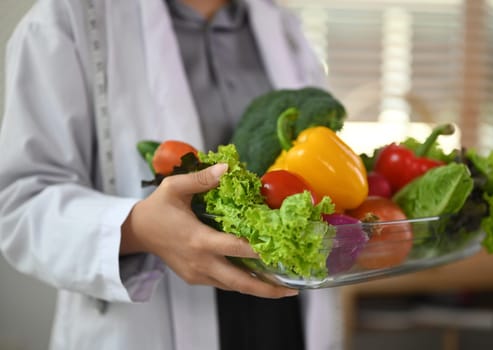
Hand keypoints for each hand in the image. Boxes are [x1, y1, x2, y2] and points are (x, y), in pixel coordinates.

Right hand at [121, 163, 297, 298]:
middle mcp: (200, 262)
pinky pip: (223, 283)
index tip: (282, 253)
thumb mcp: (174, 188)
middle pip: (239, 281)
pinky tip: (258, 279)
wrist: (138, 232)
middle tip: (292, 289)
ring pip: (233, 286)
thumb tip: (228, 169)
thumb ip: (201, 179)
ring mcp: (197, 274)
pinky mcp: (195, 278)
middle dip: (267, 288)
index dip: (259, 251)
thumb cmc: (157, 208)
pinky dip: (241, 283)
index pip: (235, 248)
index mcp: (198, 239)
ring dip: (258, 289)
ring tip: (283, 288)